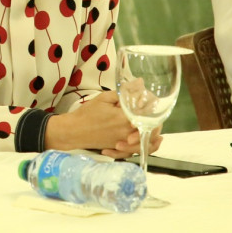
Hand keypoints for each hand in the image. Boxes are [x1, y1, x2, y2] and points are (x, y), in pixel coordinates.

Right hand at [44, 92, 159, 156]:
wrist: (74, 131)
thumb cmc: (87, 114)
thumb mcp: (104, 98)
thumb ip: (124, 92)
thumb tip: (140, 82)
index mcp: (125, 119)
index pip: (148, 113)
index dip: (152, 105)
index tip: (151, 98)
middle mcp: (128, 133)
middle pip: (150, 128)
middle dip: (154, 118)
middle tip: (152, 109)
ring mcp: (125, 143)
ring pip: (147, 141)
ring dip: (154, 134)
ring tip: (157, 125)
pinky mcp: (120, 149)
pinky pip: (138, 150)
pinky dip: (147, 146)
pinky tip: (153, 141)